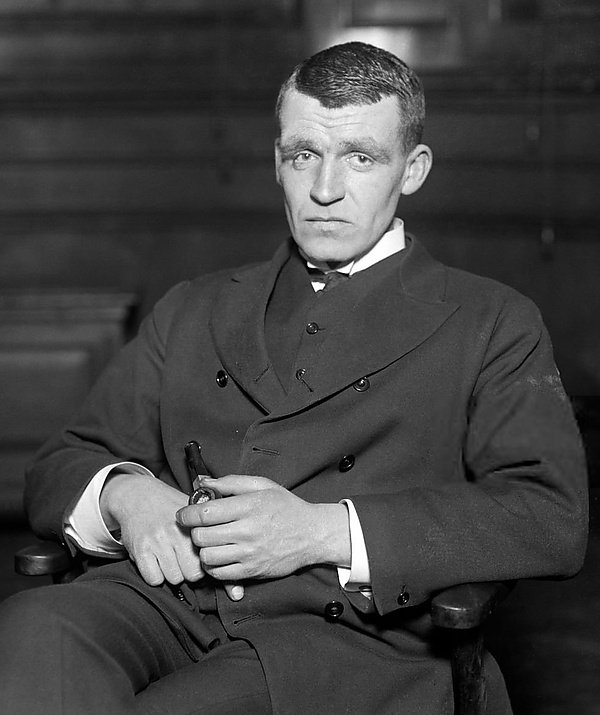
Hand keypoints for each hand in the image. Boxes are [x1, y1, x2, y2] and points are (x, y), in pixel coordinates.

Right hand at [100, 473, 243, 600]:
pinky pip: (154, 579)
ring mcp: (159, 540)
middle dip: (190, 571)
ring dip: (172, 573)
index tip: (200, 554)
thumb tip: (237, 594)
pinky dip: (155, 576)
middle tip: (183, 557)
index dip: (207, 561)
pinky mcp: (141, 549)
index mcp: (197, 522)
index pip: (212, 559)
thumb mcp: (198, 521)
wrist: (138, 495)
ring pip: (174, 578)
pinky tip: (157, 561)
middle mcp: (179, 531)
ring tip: (170, 557)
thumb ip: (220, 554)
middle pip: (193, 574)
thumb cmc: (172, 509)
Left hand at [175, 475, 350, 581]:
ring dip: (203, 549)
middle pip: (201, 536)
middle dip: (195, 530)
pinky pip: (219, 574)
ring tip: (210, 542)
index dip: (187, 514)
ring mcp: (250, 554)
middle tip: (201, 527)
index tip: (183, 514)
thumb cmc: (286, 507)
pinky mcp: (252, 572)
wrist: (312, 534)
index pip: (206, 513)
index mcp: (250, 506)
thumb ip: (231, 482)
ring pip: (207, 557)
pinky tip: (219, 555)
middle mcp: (248, 531)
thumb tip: (203, 481)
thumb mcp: (263, 486)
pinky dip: (212, 566)